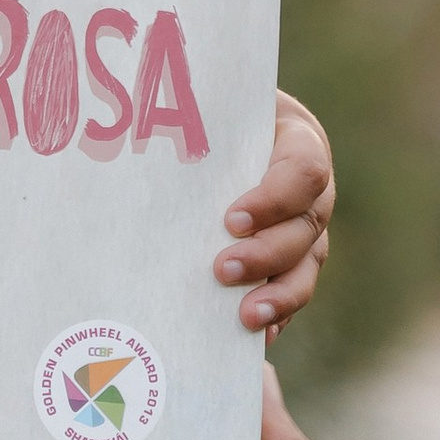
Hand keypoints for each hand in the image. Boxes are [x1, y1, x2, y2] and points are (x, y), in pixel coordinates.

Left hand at [213, 89, 332, 334]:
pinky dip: (278, 316)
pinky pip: (293, 290)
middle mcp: (312, 191)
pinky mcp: (294, 261)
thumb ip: (192, 119)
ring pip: (306, 266)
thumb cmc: (212, 114)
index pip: (303, 171)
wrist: (226, 129)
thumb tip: (128, 138)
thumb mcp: (211, 103)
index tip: (232, 220)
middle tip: (221, 270)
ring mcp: (307, 229)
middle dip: (266, 255)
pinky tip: (256, 336)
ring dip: (278, 295)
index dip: (274, 199)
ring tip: (246, 318)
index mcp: (299, 141)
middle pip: (305, 228)